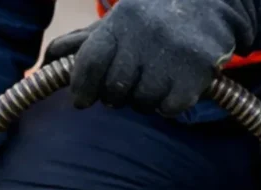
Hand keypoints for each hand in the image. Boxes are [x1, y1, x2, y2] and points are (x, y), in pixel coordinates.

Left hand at [43, 0, 254, 116]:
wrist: (213, 3)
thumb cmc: (153, 18)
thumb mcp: (119, 22)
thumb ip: (82, 43)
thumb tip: (46, 61)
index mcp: (121, 21)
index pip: (90, 62)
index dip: (82, 87)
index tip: (81, 100)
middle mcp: (145, 35)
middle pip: (114, 90)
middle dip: (115, 95)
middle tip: (126, 85)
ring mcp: (173, 54)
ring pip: (141, 102)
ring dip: (143, 100)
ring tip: (154, 81)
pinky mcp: (198, 71)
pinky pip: (169, 108)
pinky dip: (168, 105)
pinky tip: (174, 86)